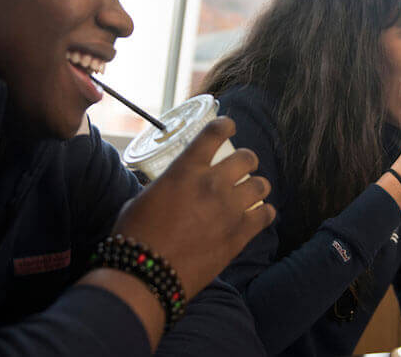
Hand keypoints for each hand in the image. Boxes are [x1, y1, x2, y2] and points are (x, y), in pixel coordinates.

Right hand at [110, 116, 275, 296]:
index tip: (229, 126)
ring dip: (256, 186)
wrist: (146, 274)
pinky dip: (264, 213)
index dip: (225, 125)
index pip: (214, 134)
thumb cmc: (135, 235)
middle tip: (242, 168)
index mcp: (186, 169)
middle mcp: (212, 184)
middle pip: (247, 158)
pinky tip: (258, 214)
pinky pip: (266, 215)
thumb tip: (172, 187)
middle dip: (246, 160)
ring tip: (250, 192)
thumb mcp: (144, 197)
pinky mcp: (239, 235)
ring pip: (261, 185)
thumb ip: (166, 186)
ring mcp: (229, 209)